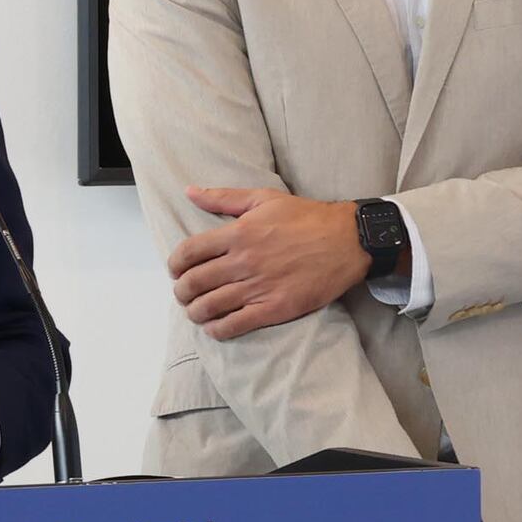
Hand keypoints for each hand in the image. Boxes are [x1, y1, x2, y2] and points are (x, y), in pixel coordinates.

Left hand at [170, 185, 375, 339]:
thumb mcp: (263, 198)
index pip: (188, 252)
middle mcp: (243, 261)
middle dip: (181, 291)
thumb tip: (189, 192)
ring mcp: (258, 286)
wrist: (347, 241)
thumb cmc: (306, 217)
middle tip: (184, 294)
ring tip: (196, 311)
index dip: (174, 265)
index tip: (175, 270)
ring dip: (195, 312)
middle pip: (194, 282)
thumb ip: (223, 197)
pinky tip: (215, 327)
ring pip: (209, 307)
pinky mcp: (275, 308)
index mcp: (237, 233)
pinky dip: (217, 329)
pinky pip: (235, 325)